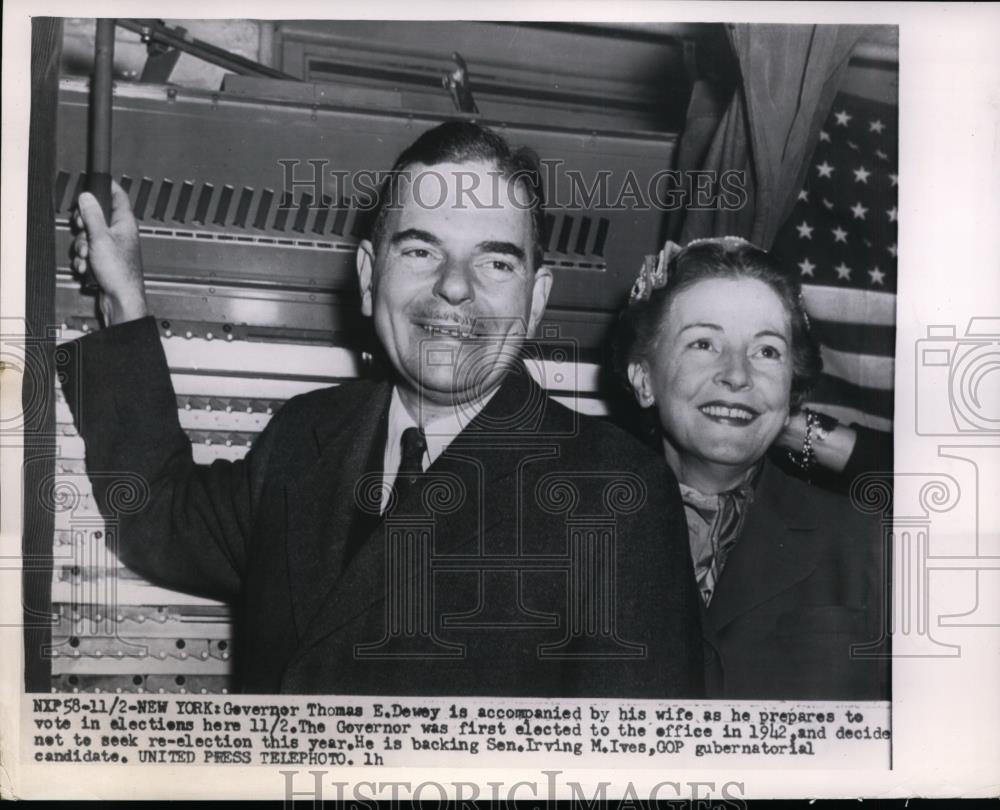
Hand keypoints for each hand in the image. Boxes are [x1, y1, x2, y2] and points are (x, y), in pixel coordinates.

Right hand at [71, 181, 148, 325]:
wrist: (120, 299)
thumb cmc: (120, 272)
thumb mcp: (101, 238)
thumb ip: (92, 215)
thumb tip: (87, 197)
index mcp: (125, 223)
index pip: (118, 196)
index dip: (106, 187)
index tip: (94, 183)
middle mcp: (121, 233)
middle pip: (96, 216)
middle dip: (83, 226)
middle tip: (83, 230)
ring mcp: (113, 247)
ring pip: (89, 236)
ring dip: (82, 246)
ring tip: (88, 256)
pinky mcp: (105, 260)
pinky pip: (89, 252)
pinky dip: (84, 259)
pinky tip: (87, 266)